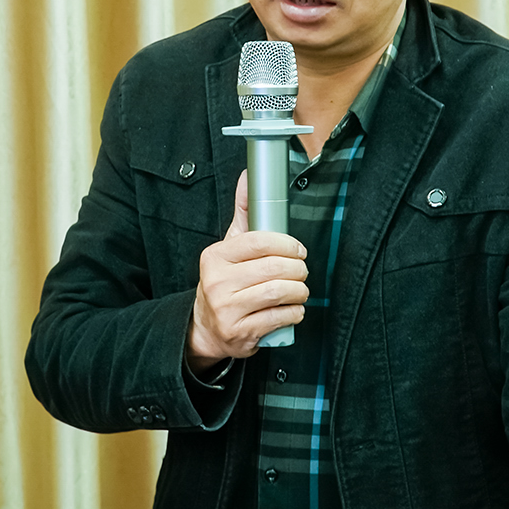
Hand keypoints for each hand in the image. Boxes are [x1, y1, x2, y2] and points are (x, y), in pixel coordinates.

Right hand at [187, 171, 308, 374]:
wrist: (207, 327)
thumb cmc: (225, 281)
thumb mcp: (229, 247)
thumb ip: (242, 212)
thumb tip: (248, 177)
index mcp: (215, 257)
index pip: (258, 242)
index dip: (286, 244)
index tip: (298, 249)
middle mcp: (217, 282)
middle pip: (273, 269)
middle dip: (297, 269)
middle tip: (302, 270)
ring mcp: (226, 309)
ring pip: (278, 293)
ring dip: (299, 291)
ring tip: (300, 290)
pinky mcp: (239, 332)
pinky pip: (278, 318)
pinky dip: (294, 312)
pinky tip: (294, 308)